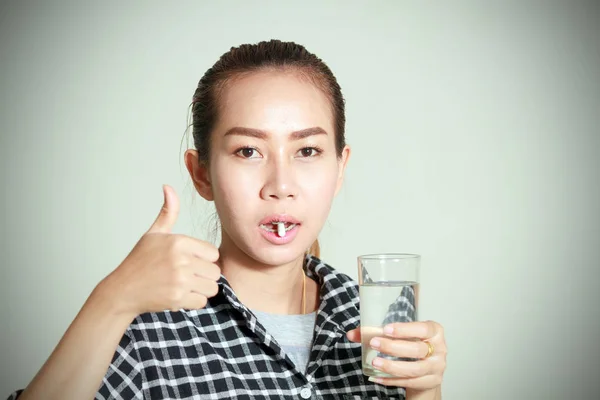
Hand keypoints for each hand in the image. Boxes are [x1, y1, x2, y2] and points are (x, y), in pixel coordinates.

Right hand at [98, 184, 220, 316]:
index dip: (204, 259)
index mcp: (179, 242)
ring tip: (186, 285)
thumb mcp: (153, 234)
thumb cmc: (139, 261)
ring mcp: (180, 280)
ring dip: (201, 289)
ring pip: (212, 287)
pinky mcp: (177, 298)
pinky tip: (180, 295)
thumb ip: (167, 212)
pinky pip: (202, 301)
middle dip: (204, 275)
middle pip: (215, 271)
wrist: (122, 290)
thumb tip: (168, 187)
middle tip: (188, 276)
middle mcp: (181, 260)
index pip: (213, 253)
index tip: (191, 261)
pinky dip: (193, 301)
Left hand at [347, 321, 446, 392]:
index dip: (405, 329)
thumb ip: (376, 332)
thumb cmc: (412, 346)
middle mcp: (440, 349)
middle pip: (417, 350)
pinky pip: (409, 382)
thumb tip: (352, 334)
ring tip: (375, 362)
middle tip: (374, 344)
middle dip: (393, 347)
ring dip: (392, 366)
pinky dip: (391, 380)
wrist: (426, 369)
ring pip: (414, 369)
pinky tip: (377, 377)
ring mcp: (437, 368)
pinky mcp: (430, 382)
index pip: (422, 328)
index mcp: (434, 331)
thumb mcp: (400, 335)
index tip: (386, 329)